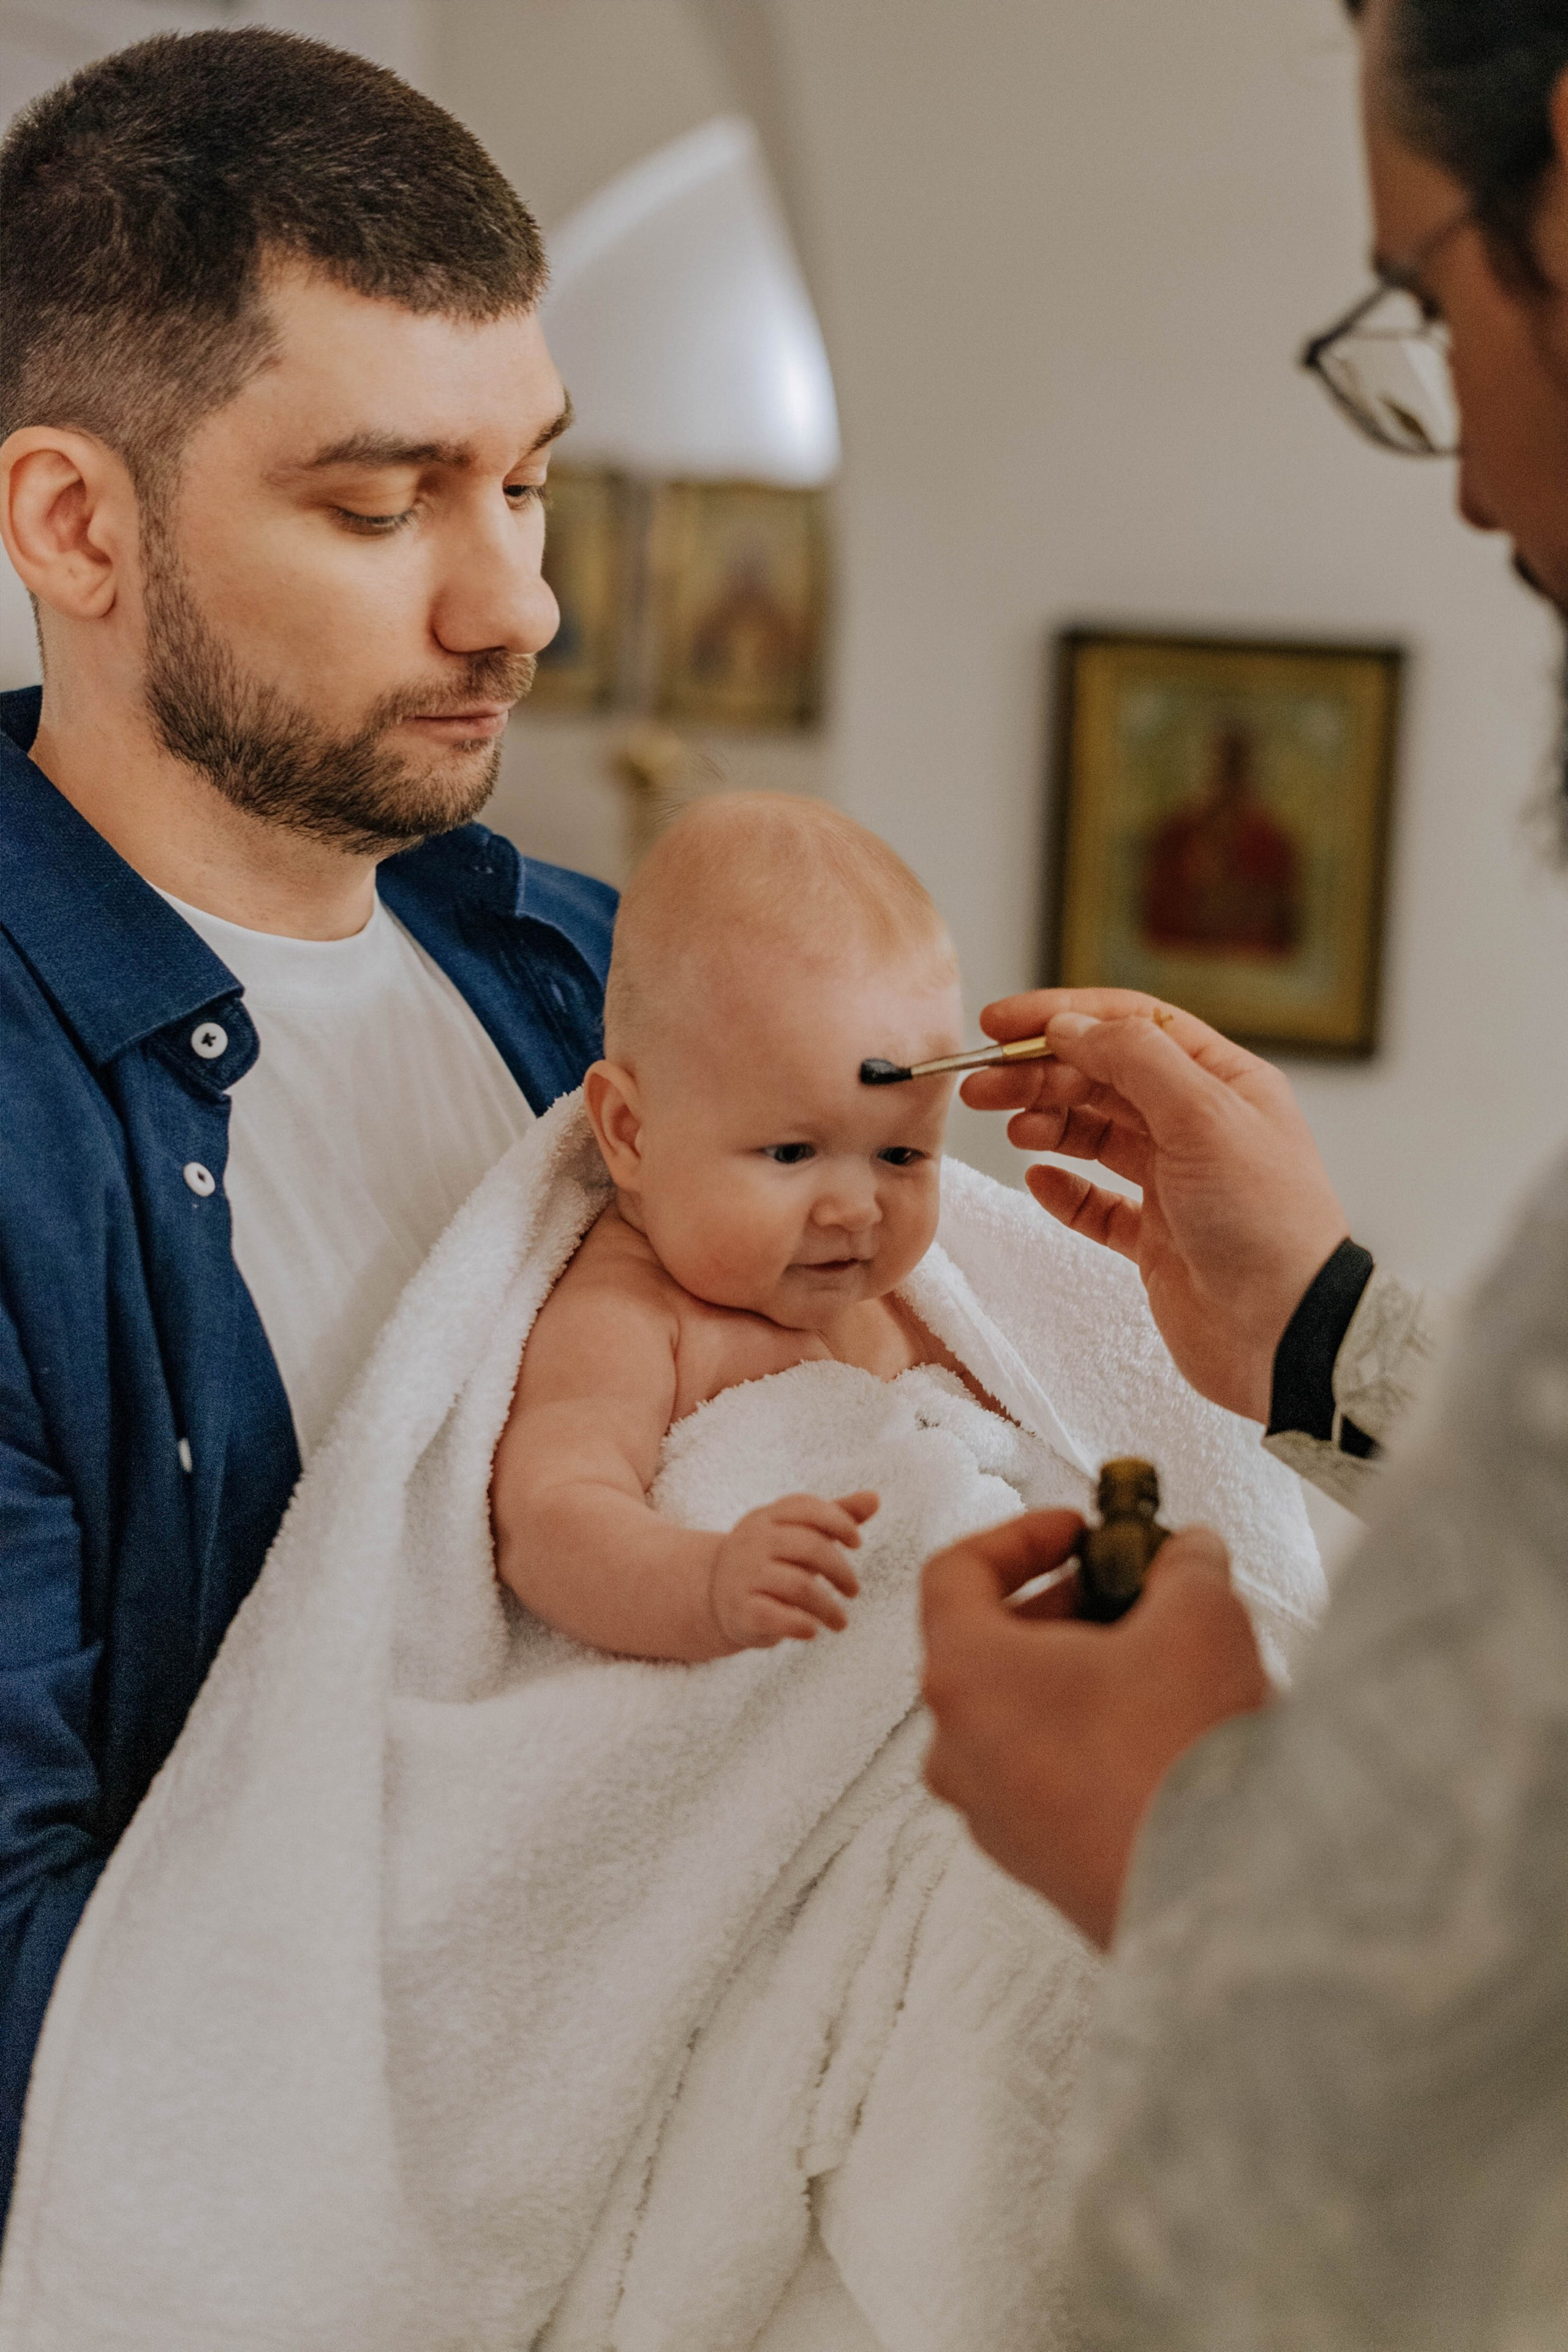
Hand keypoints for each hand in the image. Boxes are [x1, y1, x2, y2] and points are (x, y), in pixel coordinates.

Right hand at [709, 1490, 878, 1649]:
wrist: (713, 1594)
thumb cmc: (770, 1560)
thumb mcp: (797, 1534)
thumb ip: (835, 1516)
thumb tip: (875, 1497)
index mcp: (767, 1517)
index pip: (807, 1508)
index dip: (839, 1522)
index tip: (857, 1543)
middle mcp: (753, 1541)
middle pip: (809, 1547)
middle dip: (840, 1570)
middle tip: (853, 1590)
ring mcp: (744, 1575)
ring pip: (799, 1586)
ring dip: (828, 1607)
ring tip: (840, 1622)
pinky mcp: (741, 1609)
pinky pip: (776, 1616)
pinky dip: (800, 1625)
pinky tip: (813, 1630)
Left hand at [921, 1509, 1269, 1946]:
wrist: (1224, 1899)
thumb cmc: (1183, 1752)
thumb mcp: (1198, 1618)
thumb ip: (1185, 1566)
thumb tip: (1188, 1553)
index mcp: (964, 1677)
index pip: (953, 1574)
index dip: (1017, 1537)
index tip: (1078, 1533)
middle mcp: (956, 1749)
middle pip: (980, 1647)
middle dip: (1057, 1605)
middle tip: (1125, 1586)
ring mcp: (990, 1815)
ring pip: (1012, 1715)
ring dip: (1072, 1672)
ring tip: (1153, 1656)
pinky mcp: (1033, 1864)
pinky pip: (1039, 1775)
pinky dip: (1081, 1735)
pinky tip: (1158, 1728)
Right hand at [961, 987, 1349, 1420]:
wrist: (1286, 1334)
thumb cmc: (1266, 1224)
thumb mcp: (1204, 1116)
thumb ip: (1134, 1059)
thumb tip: (1071, 1026)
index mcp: (1223, 1083)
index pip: (1133, 1024)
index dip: (1062, 1016)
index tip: (999, 1024)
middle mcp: (1200, 1126)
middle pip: (1104, 1077)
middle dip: (1039, 1073)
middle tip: (980, 1086)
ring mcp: (1177, 1183)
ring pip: (1096, 1135)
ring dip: (1046, 1121)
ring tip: (1007, 1126)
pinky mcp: (1157, 1239)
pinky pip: (1098, 1204)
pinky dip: (1064, 1190)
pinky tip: (1038, 1181)